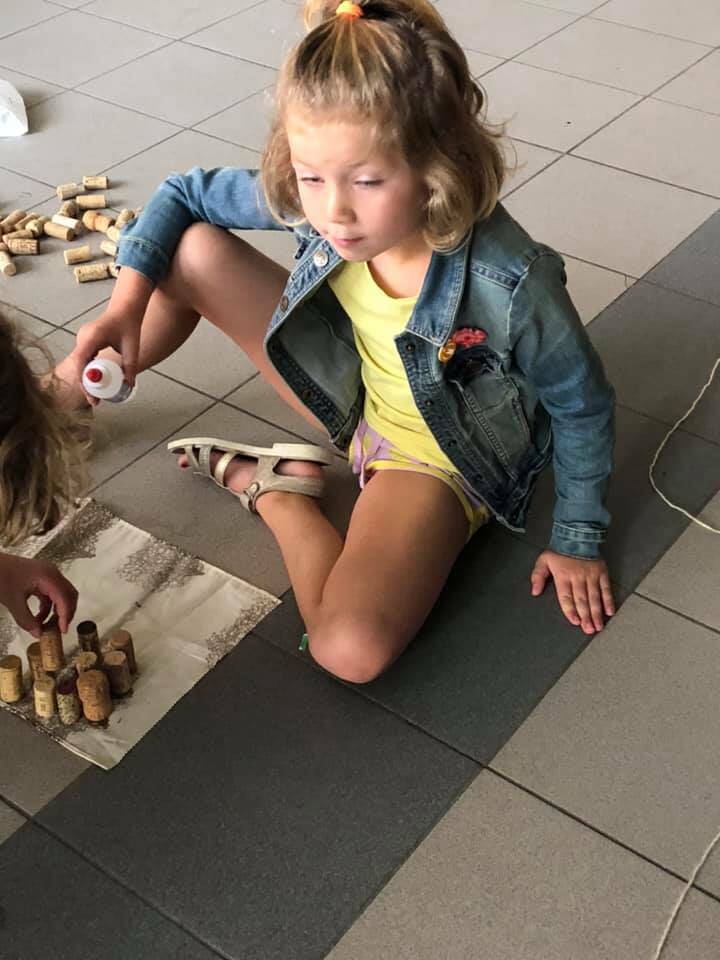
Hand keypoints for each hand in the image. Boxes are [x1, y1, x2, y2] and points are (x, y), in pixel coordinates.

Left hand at [0, 553, 77, 635]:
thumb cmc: (1, 576)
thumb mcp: (12, 601)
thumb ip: (26, 619)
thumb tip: (38, 633)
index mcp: (48, 576)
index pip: (64, 598)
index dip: (65, 616)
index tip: (62, 631)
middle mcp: (52, 573)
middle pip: (69, 595)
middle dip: (66, 613)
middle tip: (58, 629)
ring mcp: (48, 574)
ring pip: (62, 595)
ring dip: (57, 611)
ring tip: (46, 626)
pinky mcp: (42, 577)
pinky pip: (52, 594)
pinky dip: (49, 607)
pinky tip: (39, 617)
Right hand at [70, 267, 152, 393]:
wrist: (126, 309)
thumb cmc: (129, 325)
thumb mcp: (132, 348)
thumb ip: (130, 367)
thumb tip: (128, 386)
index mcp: (92, 337)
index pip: (81, 363)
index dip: (85, 382)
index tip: (93, 397)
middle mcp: (83, 338)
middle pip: (80, 367)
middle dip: (86, 385)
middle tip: (97, 401)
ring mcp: (82, 339)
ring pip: (81, 364)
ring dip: (87, 380)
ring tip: (97, 396)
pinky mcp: (85, 342)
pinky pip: (84, 360)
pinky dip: (89, 372)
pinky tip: (96, 384)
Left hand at [531, 550, 614, 634]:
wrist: (577, 534)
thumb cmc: (559, 550)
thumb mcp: (543, 561)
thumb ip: (537, 576)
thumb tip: (534, 591)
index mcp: (563, 576)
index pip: (566, 597)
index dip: (570, 610)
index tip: (575, 621)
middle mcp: (578, 577)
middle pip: (582, 600)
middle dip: (585, 616)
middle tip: (589, 630)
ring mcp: (591, 575)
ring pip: (594, 597)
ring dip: (596, 613)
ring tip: (598, 626)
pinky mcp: (601, 572)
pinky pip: (606, 588)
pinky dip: (608, 600)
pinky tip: (609, 612)